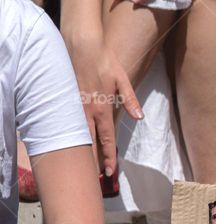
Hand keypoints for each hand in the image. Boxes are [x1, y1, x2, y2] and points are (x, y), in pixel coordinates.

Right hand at [62, 31, 143, 177]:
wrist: (82, 46)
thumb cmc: (105, 62)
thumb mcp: (122, 80)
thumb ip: (130, 100)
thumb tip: (140, 117)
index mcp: (102, 108)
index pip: (107, 138)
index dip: (109, 155)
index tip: (111, 170)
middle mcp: (86, 110)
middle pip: (90, 141)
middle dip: (94, 159)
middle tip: (98, 176)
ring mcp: (74, 105)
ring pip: (77, 133)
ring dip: (83, 150)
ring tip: (87, 166)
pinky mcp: (66, 100)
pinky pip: (69, 122)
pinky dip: (72, 134)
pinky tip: (74, 143)